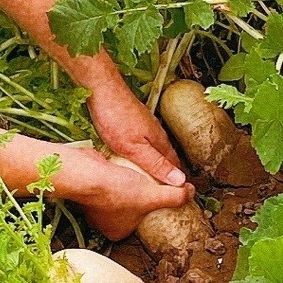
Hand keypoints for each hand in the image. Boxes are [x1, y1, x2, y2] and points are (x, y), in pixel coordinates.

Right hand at [50, 143, 190, 238]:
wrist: (86, 173)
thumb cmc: (116, 191)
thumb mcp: (153, 195)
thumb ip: (174, 196)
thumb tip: (191, 192)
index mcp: (118, 232)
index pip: (140, 224)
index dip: (149, 211)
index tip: (156, 198)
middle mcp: (104, 222)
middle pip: (129, 209)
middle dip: (138, 197)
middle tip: (150, 186)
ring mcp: (95, 204)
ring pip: (118, 195)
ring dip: (126, 185)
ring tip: (139, 175)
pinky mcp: (91, 187)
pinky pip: (108, 182)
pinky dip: (115, 175)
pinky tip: (124, 166)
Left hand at [84, 57, 186, 188]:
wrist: (102, 89)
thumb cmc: (115, 118)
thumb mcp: (134, 148)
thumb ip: (155, 164)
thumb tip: (179, 180)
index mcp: (159, 141)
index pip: (174, 165)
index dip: (177, 181)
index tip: (178, 194)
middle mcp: (155, 132)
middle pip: (166, 157)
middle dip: (168, 173)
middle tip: (167, 191)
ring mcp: (145, 125)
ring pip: (155, 148)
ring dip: (156, 162)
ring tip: (153, 178)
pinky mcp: (133, 121)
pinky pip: (143, 142)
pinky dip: (144, 153)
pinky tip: (135, 158)